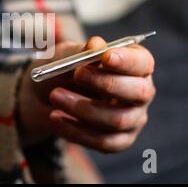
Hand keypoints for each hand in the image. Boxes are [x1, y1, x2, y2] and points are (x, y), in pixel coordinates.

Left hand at [17, 36, 155, 152]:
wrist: (44, 96)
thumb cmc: (63, 69)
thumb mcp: (67, 55)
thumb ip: (81, 50)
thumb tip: (95, 45)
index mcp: (135, 65)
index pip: (143, 63)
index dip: (127, 60)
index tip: (106, 56)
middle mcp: (140, 93)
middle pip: (138, 92)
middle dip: (106, 83)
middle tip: (77, 74)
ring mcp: (132, 120)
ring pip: (117, 119)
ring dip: (82, 108)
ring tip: (55, 96)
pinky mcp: (117, 141)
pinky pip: (102, 141)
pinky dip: (75, 130)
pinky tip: (55, 117)